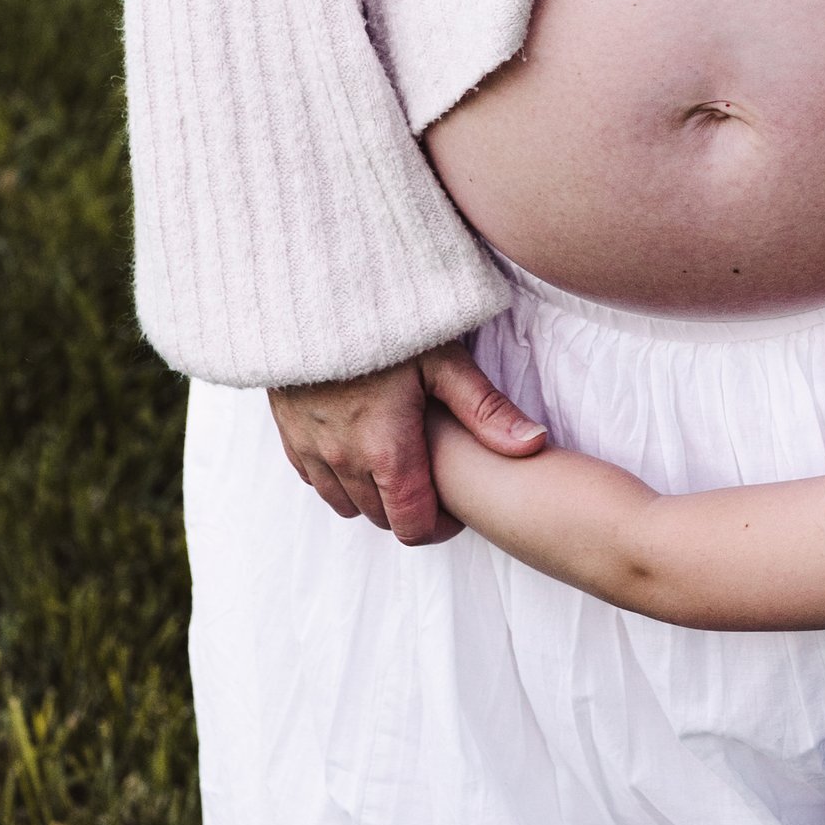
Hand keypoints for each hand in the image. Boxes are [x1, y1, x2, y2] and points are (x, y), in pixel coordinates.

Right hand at [267, 341, 543, 546]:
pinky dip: (339, 478)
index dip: (440, 527)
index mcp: (386, 452)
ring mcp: (311, 450)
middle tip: (435, 482)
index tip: (456, 509)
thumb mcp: (444, 360)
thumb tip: (535, 445)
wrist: (314, 296)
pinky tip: (360, 448)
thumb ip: (486, 409)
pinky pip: (315, 480)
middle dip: (411, 511)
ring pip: (346, 504)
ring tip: (400, 465)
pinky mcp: (289, 435)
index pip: (413, 526)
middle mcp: (344, 461)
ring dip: (374, 497)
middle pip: (382, 519)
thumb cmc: (385, 323)